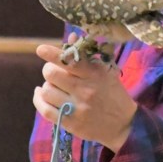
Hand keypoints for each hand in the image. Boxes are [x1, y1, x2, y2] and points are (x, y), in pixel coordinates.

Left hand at [33, 37, 136, 152]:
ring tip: (53, 86)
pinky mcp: (70, 123)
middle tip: (53, 71)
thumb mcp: (105, 72)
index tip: (41, 49)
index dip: (53, 54)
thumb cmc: (113, 94)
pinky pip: (45, 110)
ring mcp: (76, 108)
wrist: (123, 125)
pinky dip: (38, 100)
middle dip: (48, 70)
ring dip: (47, 85)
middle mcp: (84, 90)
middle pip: (52, 74)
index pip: (70, 61)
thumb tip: (71, 36)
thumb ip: (86, 56)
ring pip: (47, 91)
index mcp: (94, 75)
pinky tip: (40, 94)